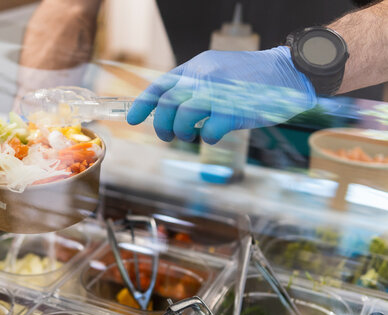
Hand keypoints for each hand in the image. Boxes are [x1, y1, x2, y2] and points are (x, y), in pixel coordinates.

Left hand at [127, 46, 316, 143]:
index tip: (133, 119)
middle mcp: (206, 77)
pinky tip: (215, 136)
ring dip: (183, 132)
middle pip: (169, 104)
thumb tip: (171, 107)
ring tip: (190, 136)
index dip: (144, 104)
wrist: (289, 71)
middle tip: (168, 136)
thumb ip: (195, 84)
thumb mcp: (218, 70)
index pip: (162, 85)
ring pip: (185, 117)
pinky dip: (209, 138)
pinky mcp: (237, 110)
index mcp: (198, 67)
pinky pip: (211, 131)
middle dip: (162, 125)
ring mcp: (221, 93)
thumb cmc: (252, 77)